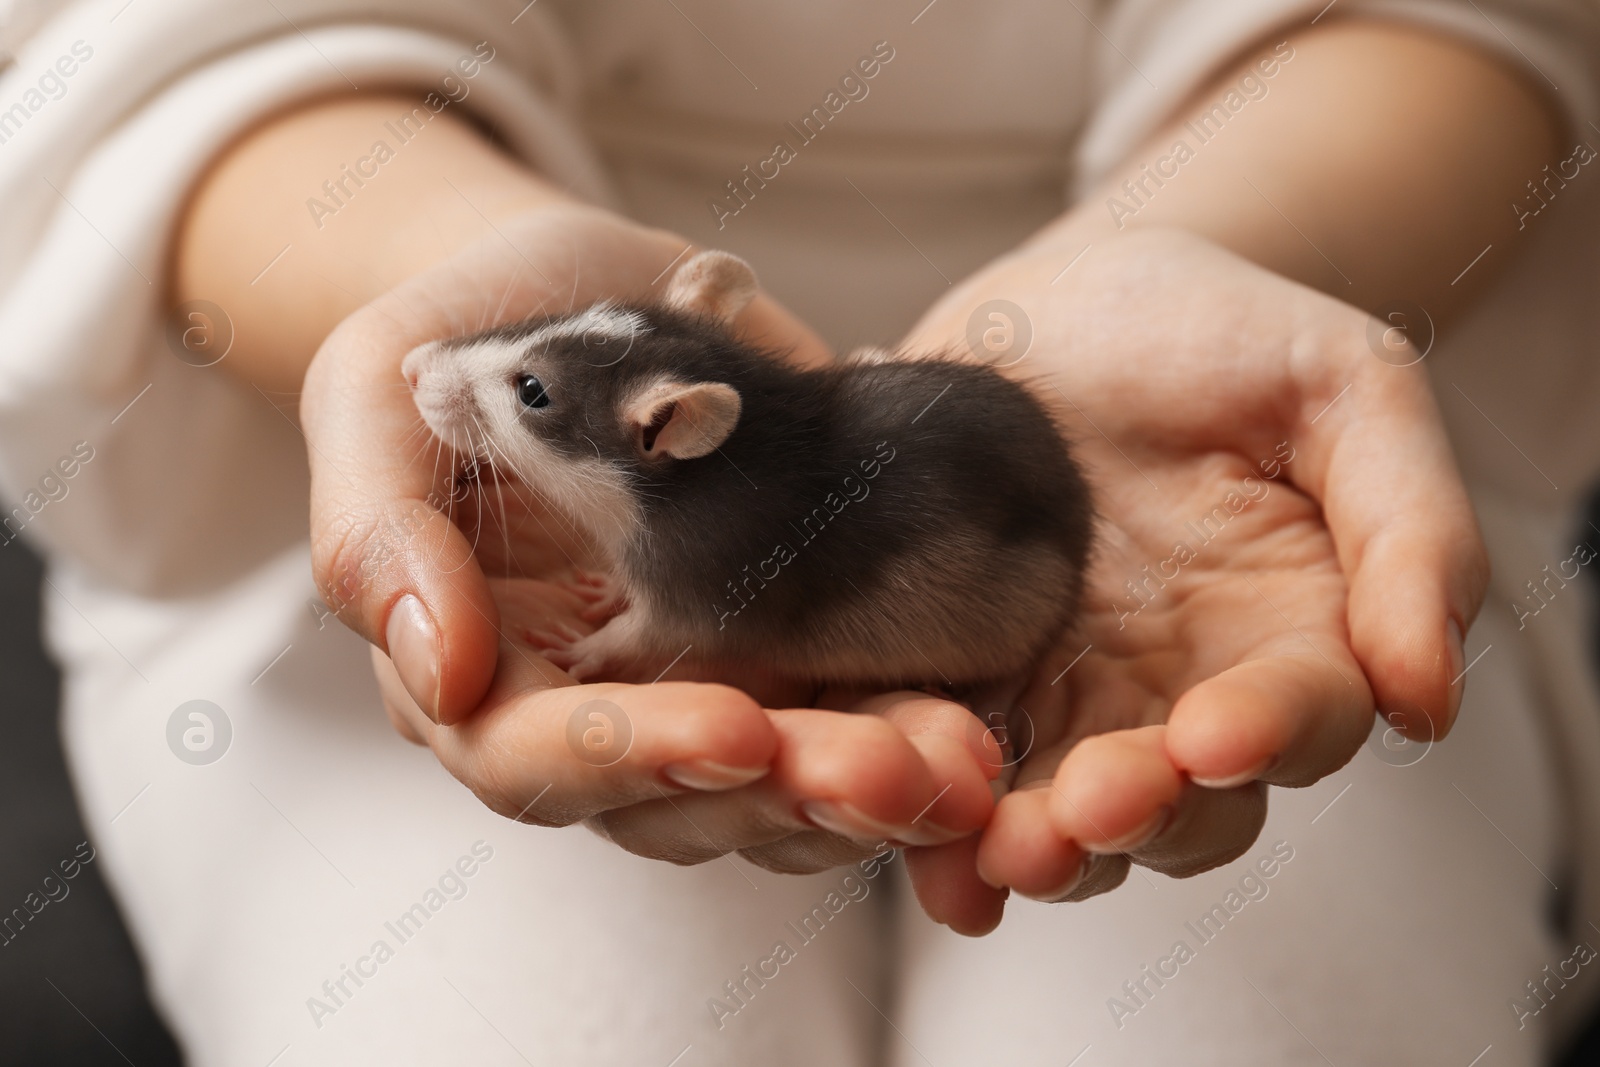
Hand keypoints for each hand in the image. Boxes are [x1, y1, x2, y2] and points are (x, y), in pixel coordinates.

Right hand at [303, 204, 996, 872]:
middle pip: (670, 803)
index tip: (735, 725)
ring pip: (767, 795)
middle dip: (783, 794)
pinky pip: (839, 731)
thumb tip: (441, 671)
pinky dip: (906, 739)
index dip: (626, 757)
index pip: (530, 759)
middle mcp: (581, 711)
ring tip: (958, 760)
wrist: (575, 288)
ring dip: (863, 791)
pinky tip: (976, 725)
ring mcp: (685, 692)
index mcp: (471, 672)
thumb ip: (378, 529)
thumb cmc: (460, 331)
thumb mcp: (378, 390)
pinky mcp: (778, 659)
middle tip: (892, 771)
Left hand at [893, 227, 1486, 932]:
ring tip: (991, 852)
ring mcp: (1064, 696)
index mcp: (1287, 636)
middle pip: (1177, 805)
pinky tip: (908, 835)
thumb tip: (1427, 698)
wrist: (1072, 297)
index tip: (1212, 737)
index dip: (1264, 738)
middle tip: (1088, 810)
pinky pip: (950, 764)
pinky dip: (929, 817)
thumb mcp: (1348, 388)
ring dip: (1032, 845)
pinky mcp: (964, 678)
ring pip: (1060, 814)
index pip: (1296, 718)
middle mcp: (1177, 693)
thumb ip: (1411, 529)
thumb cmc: (1223, 332)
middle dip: (1135, 818)